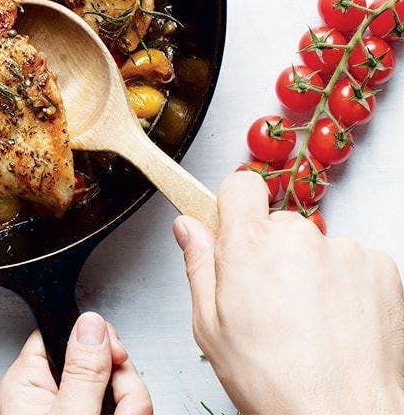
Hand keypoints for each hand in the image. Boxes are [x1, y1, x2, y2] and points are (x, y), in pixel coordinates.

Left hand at [0, 311, 151, 414]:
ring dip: (131, 405)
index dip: (98, 339)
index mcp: (27, 381)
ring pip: (119, 383)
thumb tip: (92, 324)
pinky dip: (131, 413)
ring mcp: (72, 408)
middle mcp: (48, 393)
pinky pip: (125, 404)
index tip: (116, 358)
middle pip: (100, 357)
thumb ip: (82, 372)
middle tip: (122, 411)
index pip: (66, 331)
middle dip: (122, 384)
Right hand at [174, 171, 403, 414]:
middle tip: (271, 300)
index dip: (235, 207)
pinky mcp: (381, 267)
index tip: (235, 229)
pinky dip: (345, 285)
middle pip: (278, 223)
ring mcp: (344, 250)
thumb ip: (198, 265)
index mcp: (249, 245)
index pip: (239, 185)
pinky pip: (352, 262)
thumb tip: (188, 228)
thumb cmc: (277, 384)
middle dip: (272, 251)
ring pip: (316, 246)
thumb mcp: (211, 328)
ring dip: (310, 270)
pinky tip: (337, 322)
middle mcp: (298, 237)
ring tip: (309, 321)